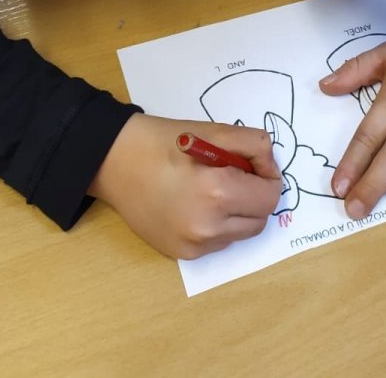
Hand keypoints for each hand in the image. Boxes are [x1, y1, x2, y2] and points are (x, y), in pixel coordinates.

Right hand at [88, 113, 282, 259]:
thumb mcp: (213, 130)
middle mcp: (207, 227)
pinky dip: (217, 225)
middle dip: (256, 197)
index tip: (255, 165)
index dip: (269, 178)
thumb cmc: (163, 142)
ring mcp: (193, 246)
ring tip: (212, 189)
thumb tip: (271, 168)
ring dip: (238, 213)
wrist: (114, 162)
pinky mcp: (181, 254)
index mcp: (217, 192)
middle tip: (236, 175)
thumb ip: (253, 145)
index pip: (270, 197)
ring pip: (240, 234)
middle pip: (259, 220)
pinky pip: (217, 243)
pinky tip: (195, 204)